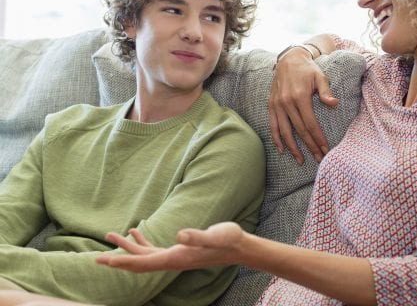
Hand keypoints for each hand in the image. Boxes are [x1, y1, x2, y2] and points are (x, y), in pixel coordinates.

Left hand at [95, 222, 244, 272]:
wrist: (239, 246)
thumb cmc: (228, 240)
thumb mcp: (214, 236)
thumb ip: (197, 236)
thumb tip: (179, 235)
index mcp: (176, 257)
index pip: (144, 264)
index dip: (123, 263)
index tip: (104, 262)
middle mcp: (172, 260)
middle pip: (139, 264)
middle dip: (117, 261)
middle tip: (96, 259)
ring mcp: (175, 256)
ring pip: (144, 256)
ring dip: (126, 248)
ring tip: (110, 236)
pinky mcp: (179, 250)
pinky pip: (154, 250)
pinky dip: (141, 243)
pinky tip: (135, 232)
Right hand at [268, 48, 338, 163]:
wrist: (289, 59)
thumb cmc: (308, 70)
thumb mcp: (320, 77)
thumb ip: (327, 91)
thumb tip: (334, 103)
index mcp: (300, 97)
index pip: (310, 124)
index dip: (318, 138)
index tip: (325, 149)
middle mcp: (286, 102)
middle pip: (299, 130)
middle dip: (310, 146)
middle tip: (318, 158)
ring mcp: (277, 105)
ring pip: (284, 131)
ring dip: (293, 148)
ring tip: (301, 160)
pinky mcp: (271, 105)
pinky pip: (273, 125)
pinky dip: (276, 138)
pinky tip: (282, 150)